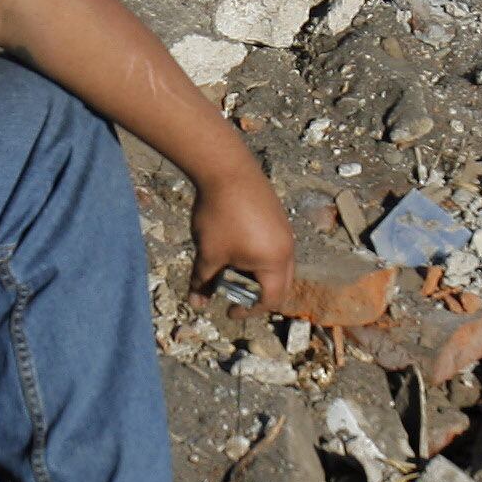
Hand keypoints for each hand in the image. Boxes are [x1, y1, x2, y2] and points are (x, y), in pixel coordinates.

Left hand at [190, 165, 296, 312]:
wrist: (226, 170)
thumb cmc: (218, 216)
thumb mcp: (208, 254)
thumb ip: (203, 282)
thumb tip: (195, 304)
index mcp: (274, 262)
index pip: (271, 298)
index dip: (250, 311)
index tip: (230, 312)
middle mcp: (286, 248)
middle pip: (281, 284)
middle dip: (259, 295)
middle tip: (237, 298)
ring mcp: (284, 230)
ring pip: (278, 264)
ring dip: (260, 274)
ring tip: (234, 271)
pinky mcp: (277, 216)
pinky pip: (275, 246)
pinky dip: (261, 256)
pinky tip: (238, 248)